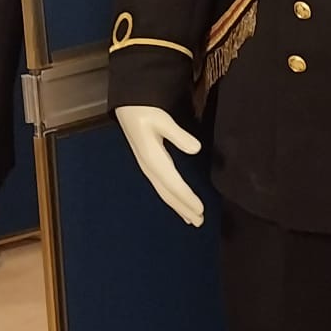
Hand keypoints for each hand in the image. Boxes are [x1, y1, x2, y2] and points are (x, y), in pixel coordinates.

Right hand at [115, 104, 204, 227]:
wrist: (128, 108)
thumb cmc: (146, 112)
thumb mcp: (163, 120)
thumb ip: (179, 135)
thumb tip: (196, 149)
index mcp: (153, 159)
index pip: (173, 184)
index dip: (187, 198)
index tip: (201, 209)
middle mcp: (150, 168)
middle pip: (168, 193)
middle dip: (183, 208)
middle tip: (200, 222)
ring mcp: (148, 168)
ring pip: (165, 192)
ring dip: (178, 206)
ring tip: (192, 219)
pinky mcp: (150, 166)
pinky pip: (162, 187)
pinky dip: (172, 197)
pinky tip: (179, 202)